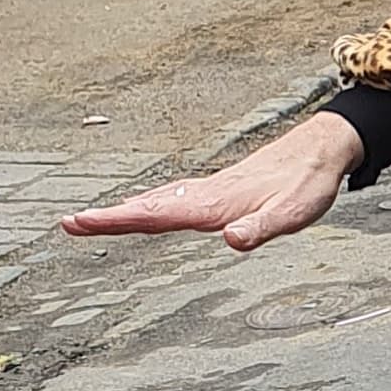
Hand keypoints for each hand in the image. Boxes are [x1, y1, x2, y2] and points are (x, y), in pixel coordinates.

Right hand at [62, 109, 364, 253]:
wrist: (322, 149)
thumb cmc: (308, 185)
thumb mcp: (294, 213)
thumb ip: (263, 228)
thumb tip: (231, 240)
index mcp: (215, 204)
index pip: (157, 215)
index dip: (117, 220)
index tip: (80, 222)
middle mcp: (205, 195)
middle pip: (147, 208)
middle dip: (107, 218)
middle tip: (68, 224)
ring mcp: (208, 192)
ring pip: (157, 202)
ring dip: (123, 213)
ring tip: (89, 222)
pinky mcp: (217, 192)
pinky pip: (173, 200)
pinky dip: (148, 206)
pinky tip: (143, 210)